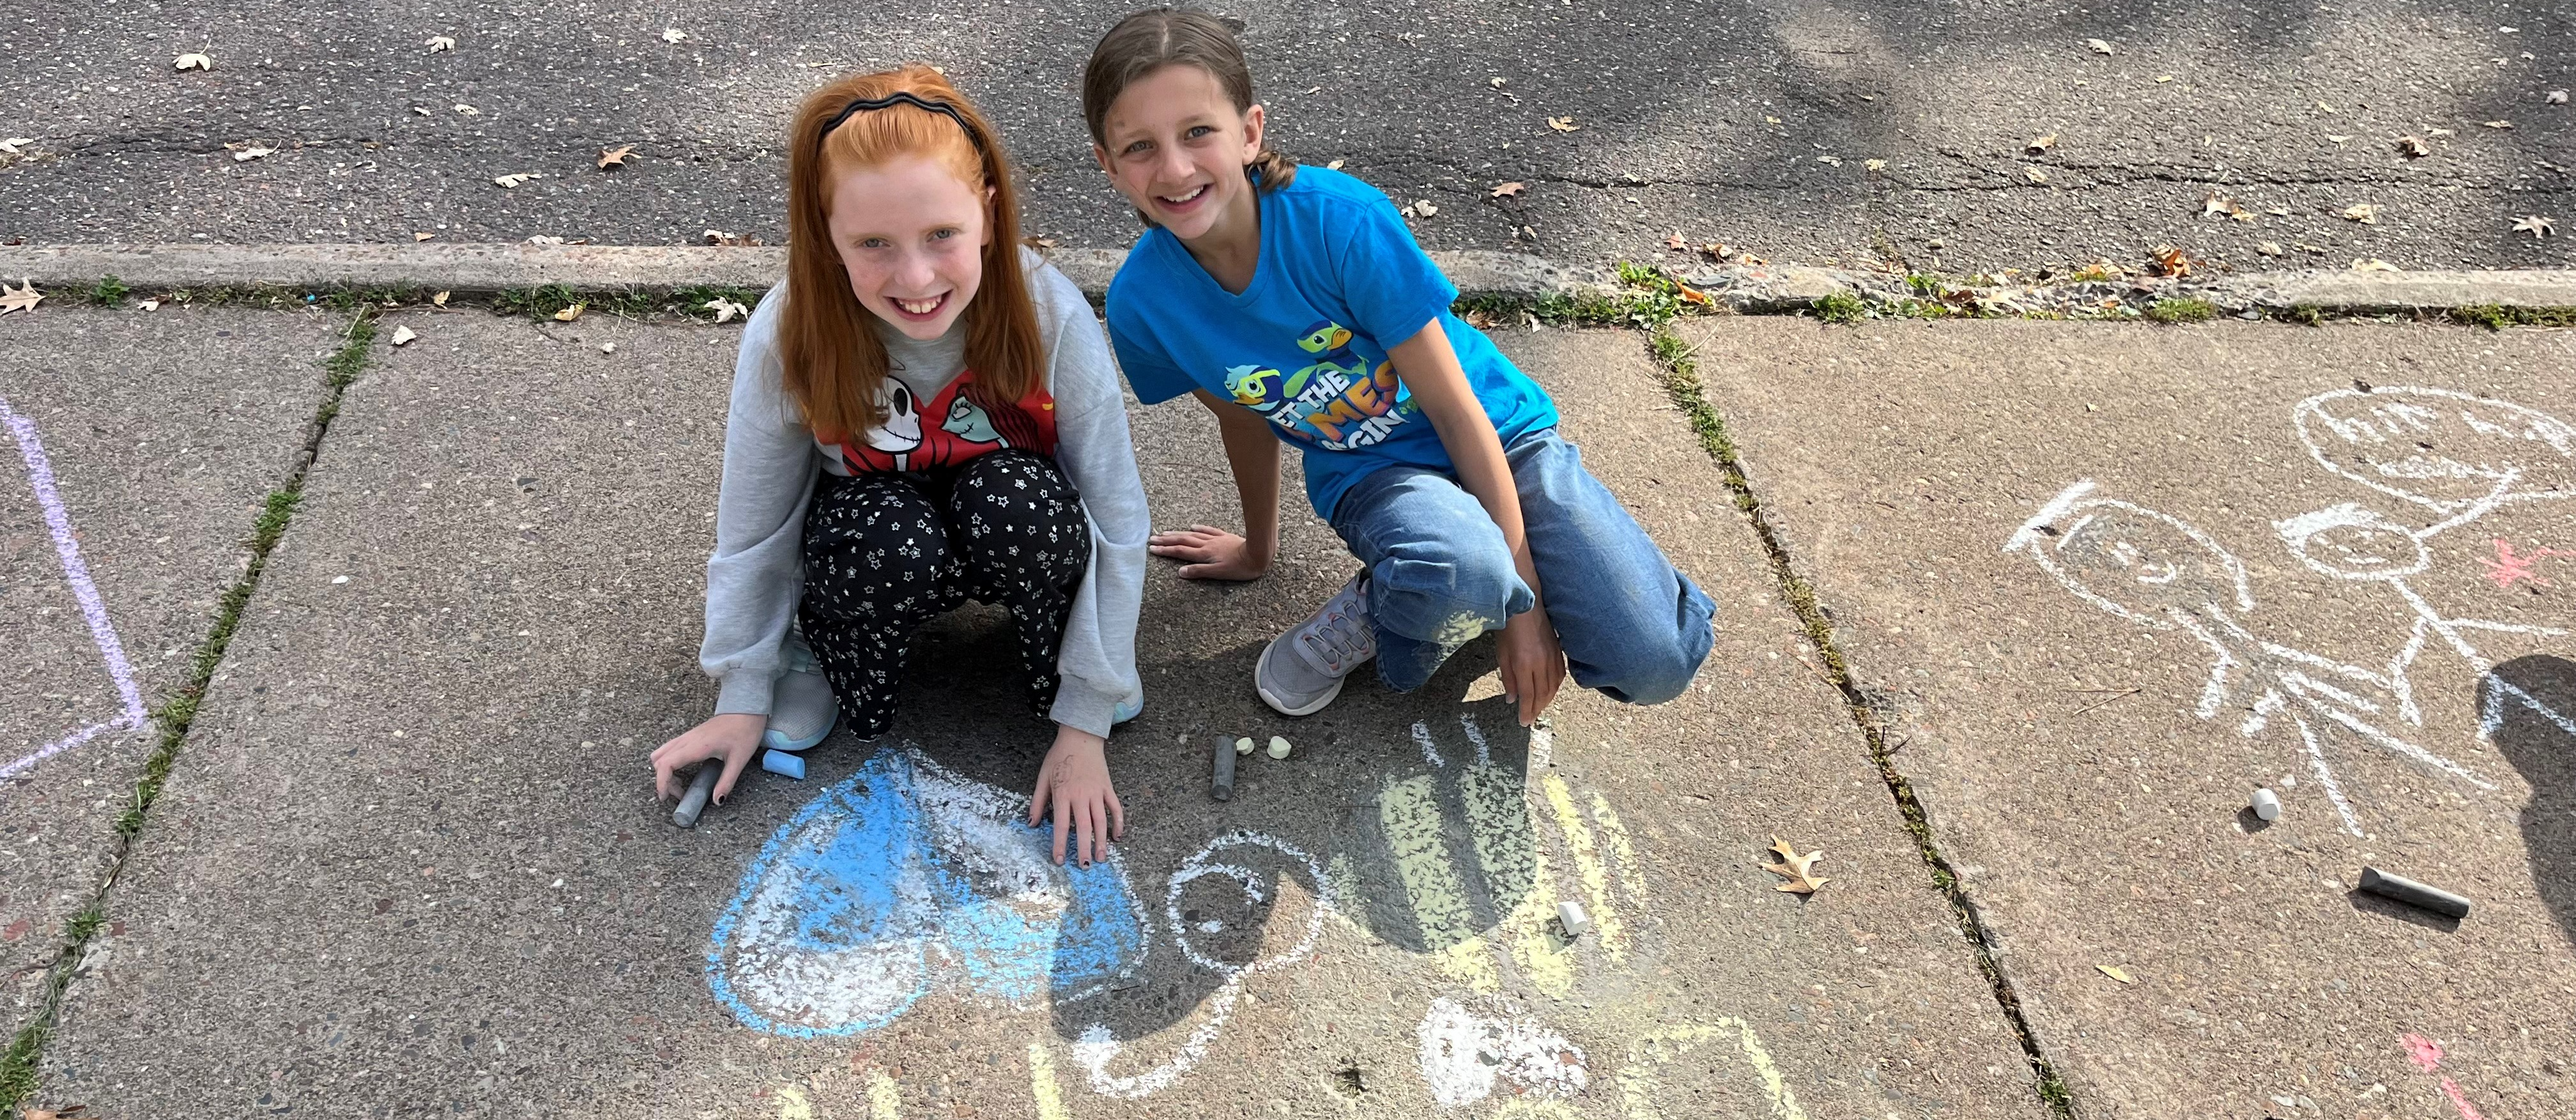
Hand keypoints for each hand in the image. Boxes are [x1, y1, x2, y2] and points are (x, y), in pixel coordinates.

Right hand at [650, 713, 764, 803]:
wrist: (747, 708)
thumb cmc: (744, 731)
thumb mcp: (739, 760)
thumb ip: (727, 781)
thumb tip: (718, 801)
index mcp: (696, 746)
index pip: (666, 765)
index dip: (661, 783)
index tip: (666, 797)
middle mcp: (687, 740)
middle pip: (659, 761)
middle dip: (663, 780)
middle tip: (679, 794)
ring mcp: (687, 736)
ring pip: (662, 753)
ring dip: (664, 770)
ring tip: (680, 784)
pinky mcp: (690, 735)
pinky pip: (670, 749)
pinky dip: (669, 763)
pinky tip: (684, 771)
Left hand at [1027, 725, 1124, 866]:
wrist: (1080, 737)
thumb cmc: (1059, 757)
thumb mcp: (1042, 778)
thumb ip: (1037, 802)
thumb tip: (1030, 824)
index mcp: (1063, 794)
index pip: (1060, 825)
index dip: (1059, 844)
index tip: (1060, 861)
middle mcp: (1081, 795)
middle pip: (1083, 827)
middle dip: (1084, 849)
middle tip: (1085, 866)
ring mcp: (1096, 792)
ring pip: (1101, 821)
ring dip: (1102, 841)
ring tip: (1101, 858)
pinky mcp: (1108, 788)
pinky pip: (1115, 808)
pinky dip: (1118, 823)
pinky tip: (1117, 837)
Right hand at [1148, 524, 1270, 580]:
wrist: (1258, 554)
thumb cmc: (1240, 568)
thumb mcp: (1218, 574)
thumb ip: (1199, 571)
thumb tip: (1180, 571)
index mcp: (1204, 554)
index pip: (1180, 551)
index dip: (1165, 550)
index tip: (1152, 549)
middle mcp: (1207, 545)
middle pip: (1183, 541)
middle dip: (1166, 540)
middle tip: (1152, 539)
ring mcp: (1215, 539)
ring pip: (1192, 535)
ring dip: (1178, 534)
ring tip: (1165, 533)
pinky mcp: (1224, 537)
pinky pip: (1208, 530)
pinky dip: (1198, 528)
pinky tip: (1192, 526)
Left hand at [1497, 609, 1566, 726]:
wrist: (1526, 604)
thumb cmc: (1509, 627)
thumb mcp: (1502, 654)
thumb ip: (1508, 678)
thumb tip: (1512, 699)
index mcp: (1525, 664)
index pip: (1528, 696)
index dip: (1526, 711)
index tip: (1523, 722)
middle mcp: (1541, 663)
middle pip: (1542, 694)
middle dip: (1536, 709)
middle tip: (1530, 719)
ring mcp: (1552, 657)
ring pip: (1553, 687)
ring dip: (1546, 701)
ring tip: (1538, 709)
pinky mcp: (1558, 651)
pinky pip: (1559, 676)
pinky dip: (1554, 688)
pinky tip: (1548, 692)